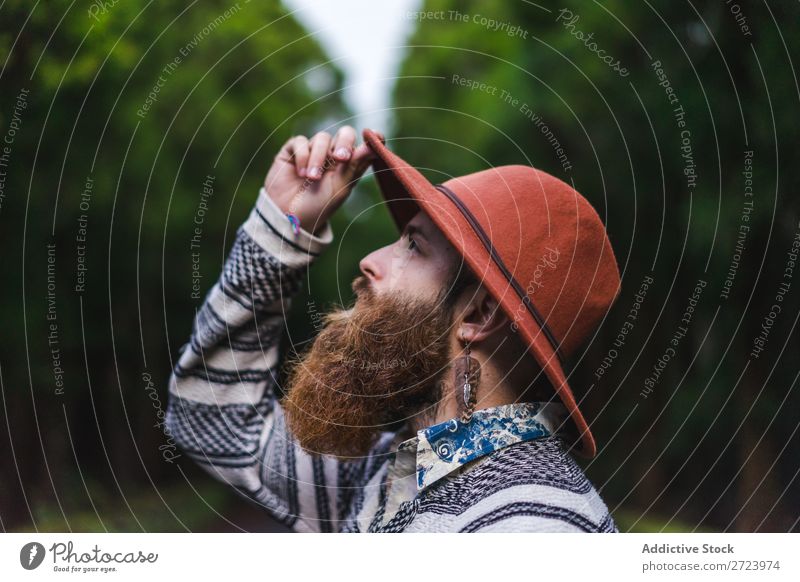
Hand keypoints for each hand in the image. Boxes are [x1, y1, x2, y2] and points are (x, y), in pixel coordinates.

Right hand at [265, 126, 384, 235]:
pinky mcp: (293, 151)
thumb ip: (356, 163)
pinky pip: (300, 141)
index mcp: (350, 165)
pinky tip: (300, 174)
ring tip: (312, 178)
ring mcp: (313, 152)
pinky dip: (302, 156)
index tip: (377, 136)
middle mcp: (333, 156)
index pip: (364, 145)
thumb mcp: (340, 187)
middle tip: (340, 158)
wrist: (288, 218)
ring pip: (322, 138)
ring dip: (318, 158)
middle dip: (344, 143)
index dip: (372, 138)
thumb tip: (378, 139)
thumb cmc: (318, 207)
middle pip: (345, 134)